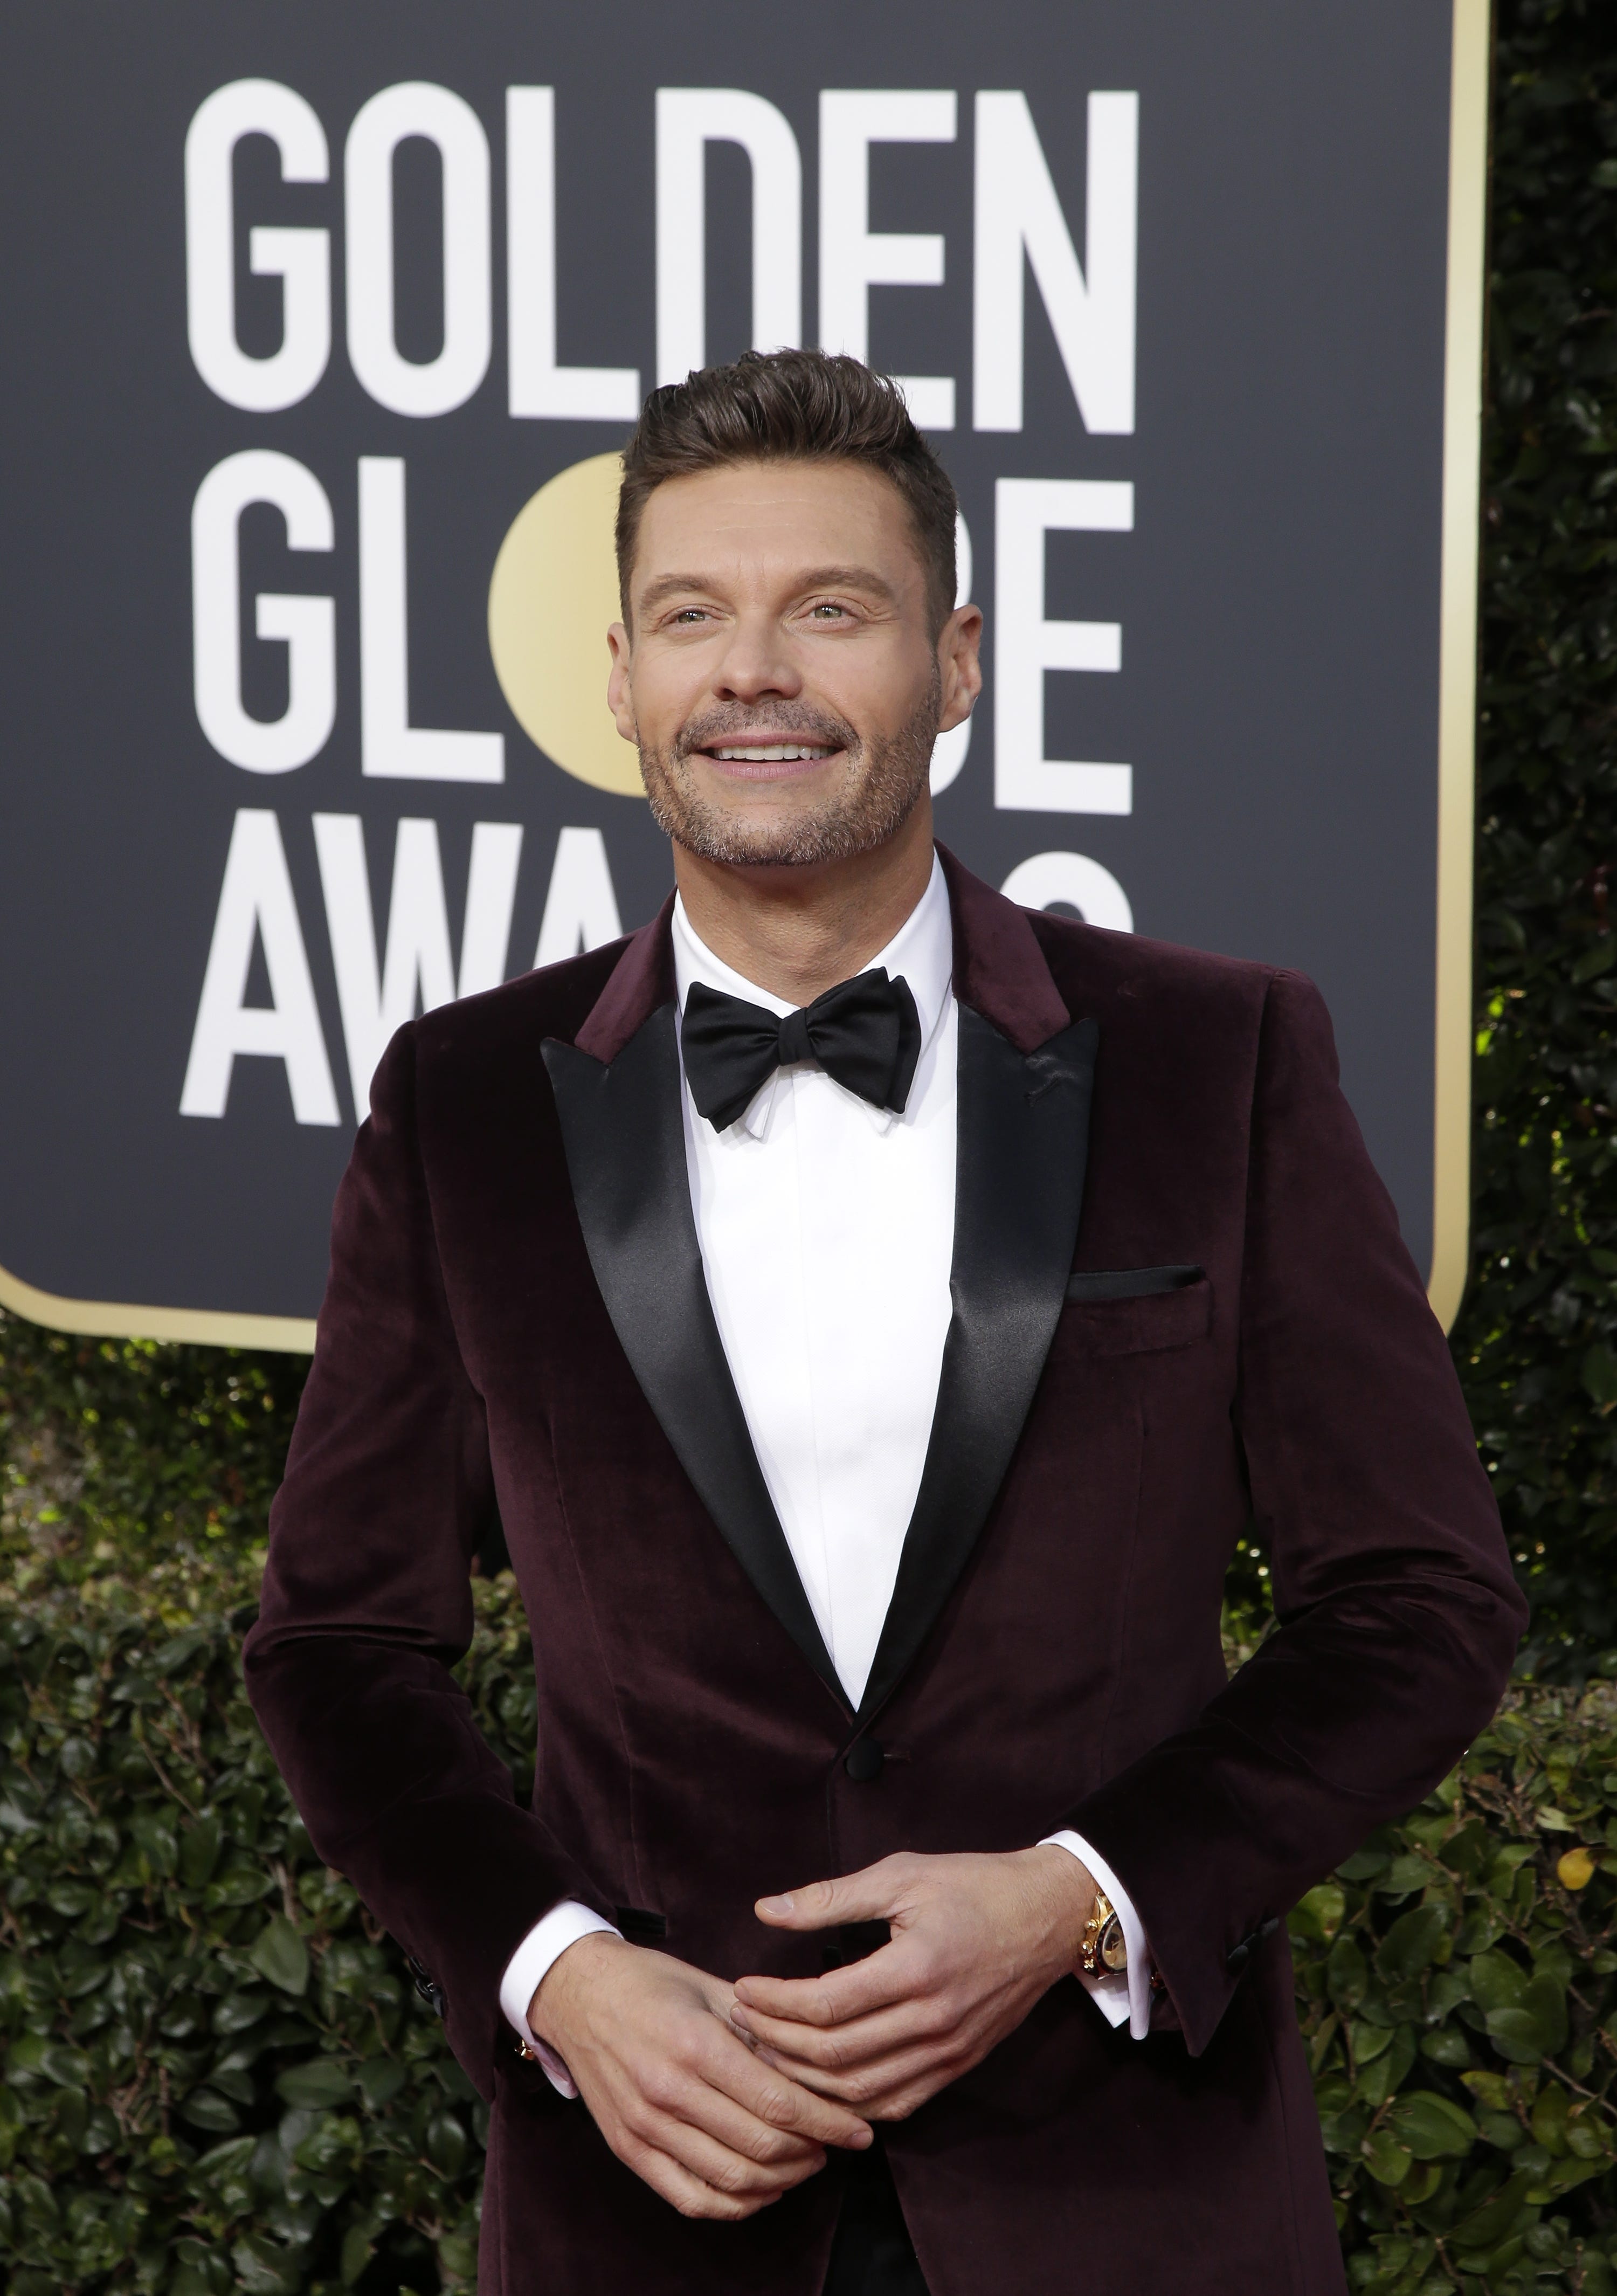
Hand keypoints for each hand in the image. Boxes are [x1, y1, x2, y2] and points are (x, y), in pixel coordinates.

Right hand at [529, 1932, 873, 2219]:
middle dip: (812, 2151)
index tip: (858, 2129)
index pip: (778, 2101)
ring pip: (731, 2179)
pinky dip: (736, 2204)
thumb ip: (763, 2029)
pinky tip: (762, 2186)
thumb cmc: (650, 1983)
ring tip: (805, 2162)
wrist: (577, 1993)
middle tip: (837, 2142)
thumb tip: (818, 2069)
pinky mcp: (629, 2150)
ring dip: (781, 2179)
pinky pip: (691, 2198)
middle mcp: (668, 2091)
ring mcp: (645, 2127)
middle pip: (761, 2144)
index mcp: (695, 2043)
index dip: (827, 2122)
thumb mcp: (712, 1987)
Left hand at [730, 1847, 1094, 2121]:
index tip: (742, 1989)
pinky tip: (821, 2084)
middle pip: (834, 2056)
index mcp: (915, 1967)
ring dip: (805, 2080)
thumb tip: (767, 1910)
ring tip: (769, 2053)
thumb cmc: (974, 1885)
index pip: (824, 2006)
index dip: (773, 2003)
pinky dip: (851, 2103)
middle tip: (743, 2023)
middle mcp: (933, 2020)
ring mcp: (948, 2050)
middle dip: (777, 2043)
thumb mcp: (902, 1875)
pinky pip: (896, 2102)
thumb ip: (830, 1897)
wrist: (1049, 1915)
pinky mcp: (958, 2065)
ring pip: (860, 2091)